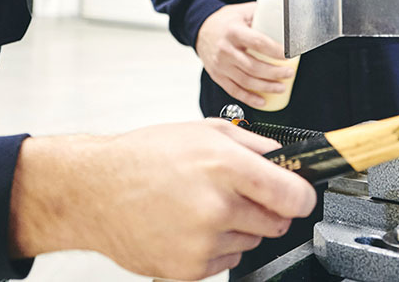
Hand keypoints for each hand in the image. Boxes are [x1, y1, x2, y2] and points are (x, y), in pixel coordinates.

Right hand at [8, 121, 314, 278]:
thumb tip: (287, 158)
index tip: (299, 194)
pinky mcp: (189, 268)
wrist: (96, 191)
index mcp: (226, 167)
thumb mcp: (204, 131)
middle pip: (278, 222)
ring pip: (252, 241)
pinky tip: (189, 225)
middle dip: (268, 208)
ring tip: (202, 205)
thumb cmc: (145, 157)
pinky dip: (216, 245)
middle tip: (240, 193)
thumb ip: (253, 144)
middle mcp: (217, 207)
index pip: (294, 195)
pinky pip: (227, 260)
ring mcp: (203, 241)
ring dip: (239, 226)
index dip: (302, 195)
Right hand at [196, 2, 295, 108]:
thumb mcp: (243, 11)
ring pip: (246, 81)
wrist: (200, 29)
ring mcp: (220, 65)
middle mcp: (225, 50)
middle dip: (274, 73)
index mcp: (233, 31)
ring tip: (281, 87)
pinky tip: (262, 101)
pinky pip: (234, 91)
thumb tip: (287, 18)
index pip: (257, 43)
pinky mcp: (217, 76)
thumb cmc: (225, 20)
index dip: (275, 51)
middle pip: (253, 66)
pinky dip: (249, 98)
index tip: (289, 55)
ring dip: (266, 87)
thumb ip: (263, 14)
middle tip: (289, 73)